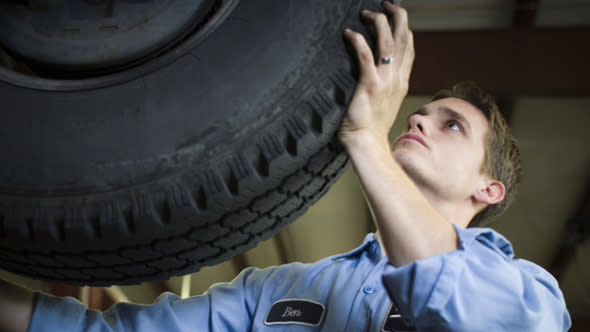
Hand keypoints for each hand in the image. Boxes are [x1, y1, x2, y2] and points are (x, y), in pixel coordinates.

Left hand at [338, 2, 413, 146]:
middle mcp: (397, 78)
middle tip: (386, 4)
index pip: (408, 47)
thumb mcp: (384, 102)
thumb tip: (375, 72)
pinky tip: (349, 33)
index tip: (394, 15)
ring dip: (378, 22)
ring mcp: (385, 81)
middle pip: (404, 38)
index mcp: (402, 81)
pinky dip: (358, 41)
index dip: (403, 28)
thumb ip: (384, 85)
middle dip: (397, 16)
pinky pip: (365, 56)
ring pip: (388, 42)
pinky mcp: (369, 86)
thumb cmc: (370, 126)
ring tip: (366, 13)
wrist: (367, 144)